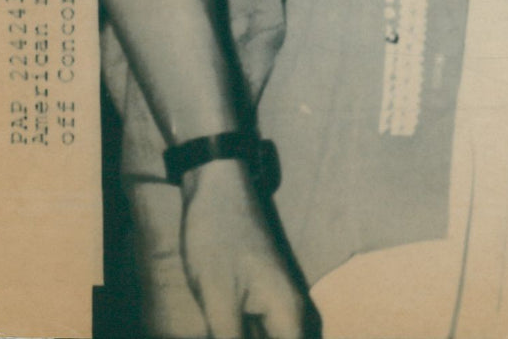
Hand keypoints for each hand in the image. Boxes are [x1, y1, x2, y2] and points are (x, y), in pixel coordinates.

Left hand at [179, 158, 307, 338]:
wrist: (217, 184)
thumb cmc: (218, 237)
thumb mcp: (218, 299)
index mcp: (287, 315)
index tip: (233, 336)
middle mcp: (289, 311)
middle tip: (222, 331)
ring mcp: (275, 302)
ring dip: (243, 338)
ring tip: (219, 328)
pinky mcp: (259, 297)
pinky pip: (261, 333)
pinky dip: (242, 335)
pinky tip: (221, 330)